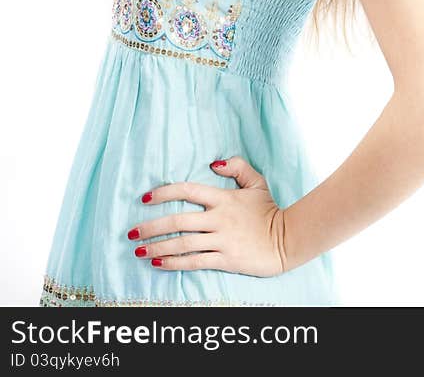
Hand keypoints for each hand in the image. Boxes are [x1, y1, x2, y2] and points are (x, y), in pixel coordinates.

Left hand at [127, 156, 288, 277]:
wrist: (287, 239)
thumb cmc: (269, 211)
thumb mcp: (257, 183)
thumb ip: (237, 167)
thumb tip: (213, 163)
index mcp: (224, 198)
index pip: (188, 191)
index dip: (164, 193)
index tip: (146, 198)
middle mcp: (219, 218)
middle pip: (178, 221)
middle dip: (151, 227)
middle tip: (132, 232)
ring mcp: (221, 240)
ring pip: (182, 243)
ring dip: (157, 247)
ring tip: (139, 251)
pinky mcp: (225, 259)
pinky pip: (194, 261)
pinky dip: (174, 263)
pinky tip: (159, 263)